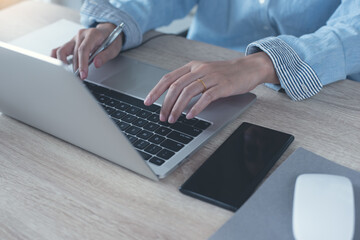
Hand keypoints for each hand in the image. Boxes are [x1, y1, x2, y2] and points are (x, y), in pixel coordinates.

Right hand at [51, 23, 122, 79]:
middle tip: (79, 79)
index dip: (82, 64)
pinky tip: (57, 66)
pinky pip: (59, 49)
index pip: (83, 50)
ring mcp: (74, 39)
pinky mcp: (71, 43)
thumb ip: (105, 56)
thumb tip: (96, 63)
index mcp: (92, 34)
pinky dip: (56, 58)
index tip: (83, 74)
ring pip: (62, 51)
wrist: (108, 32)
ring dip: (64, 64)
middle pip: (74, 53)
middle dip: (76, 68)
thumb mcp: (114, 48)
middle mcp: (81, 35)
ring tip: (69, 75)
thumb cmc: (111, 39)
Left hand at [144, 52, 278, 122]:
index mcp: (192, 67)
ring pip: (188, 92)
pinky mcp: (222, 85)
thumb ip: (189, 81)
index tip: (148, 102)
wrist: (248, 68)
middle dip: (165, 104)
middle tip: (162, 117)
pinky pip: (205, 97)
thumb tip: (172, 98)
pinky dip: (196, 107)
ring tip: (173, 119)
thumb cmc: (226, 73)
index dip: (156, 91)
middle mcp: (199, 70)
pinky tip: (190, 116)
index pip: (168, 78)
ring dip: (177, 108)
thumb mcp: (204, 73)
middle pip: (176, 87)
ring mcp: (211, 77)